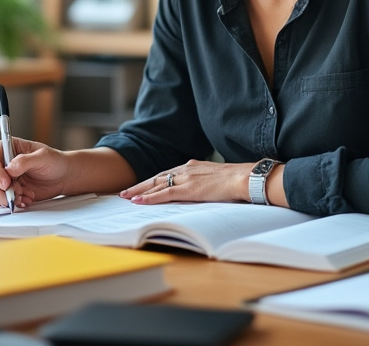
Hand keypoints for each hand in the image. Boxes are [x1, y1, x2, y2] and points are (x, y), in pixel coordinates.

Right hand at [0, 137, 69, 208]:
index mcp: (9, 148)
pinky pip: (2, 200)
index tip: (6, 182)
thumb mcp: (43, 157)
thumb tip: (9, 168)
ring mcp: (6, 178)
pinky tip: (27, 199)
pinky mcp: (10, 191)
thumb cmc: (54, 161)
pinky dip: (14, 202)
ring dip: (7, 197)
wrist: (63, 176)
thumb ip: (25, 161)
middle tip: (13, 196)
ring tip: (25, 196)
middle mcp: (4, 163)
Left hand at [119, 159, 251, 204]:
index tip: (142, 186)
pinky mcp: (188, 189)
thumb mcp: (215, 178)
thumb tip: (202, 190)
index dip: (152, 181)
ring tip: (125, 197)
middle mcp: (186, 169)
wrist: (244, 177)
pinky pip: (164, 194)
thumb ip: (205, 182)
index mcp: (192, 166)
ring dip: (139, 191)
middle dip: (140, 185)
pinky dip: (149, 198)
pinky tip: (138, 201)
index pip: (167, 173)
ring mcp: (186, 178)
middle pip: (157, 177)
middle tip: (124, 192)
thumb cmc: (236, 179)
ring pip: (156, 185)